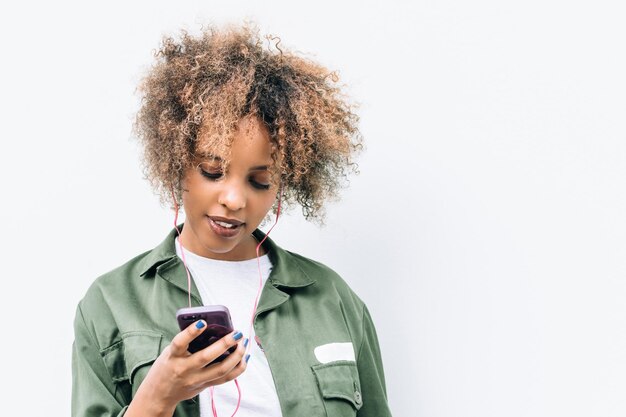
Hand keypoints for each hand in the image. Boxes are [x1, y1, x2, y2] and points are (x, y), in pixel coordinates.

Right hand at [126, 321, 246, 416]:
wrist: (160, 394)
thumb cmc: (167, 366)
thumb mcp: (170, 352)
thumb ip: (187, 342)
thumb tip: (211, 326)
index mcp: (173, 356)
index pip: (180, 343)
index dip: (191, 332)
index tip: (203, 322)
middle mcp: (184, 369)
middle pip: (206, 357)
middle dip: (224, 344)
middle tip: (237, 333)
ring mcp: (196, 379)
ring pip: (220, 370)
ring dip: (236, 356)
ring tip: (243, 343)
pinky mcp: (205, 386)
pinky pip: (225, 378)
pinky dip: (238, 368)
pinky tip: (244, 357)